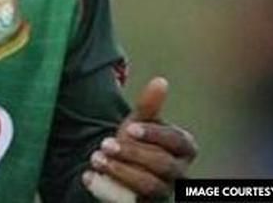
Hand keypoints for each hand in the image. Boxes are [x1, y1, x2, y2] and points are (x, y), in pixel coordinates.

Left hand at [82, 76, 197, 200]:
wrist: (117, 166)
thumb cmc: (135, 141)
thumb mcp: (139, 123)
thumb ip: (149, 106)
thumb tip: (160, 81)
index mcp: (183, 148)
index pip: (177, 141)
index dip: (154, 135)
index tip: (130, 128)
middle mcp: (179, 172)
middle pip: (163, 165)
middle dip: (133, 153)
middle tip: (106, 143)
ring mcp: (164, 191)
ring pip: (150, 186)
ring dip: (121, 171)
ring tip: (97, 158)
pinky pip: (131, 201)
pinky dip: (108, 188)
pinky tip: (88, 175)